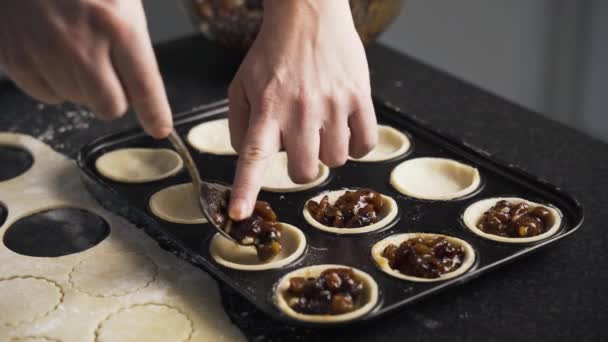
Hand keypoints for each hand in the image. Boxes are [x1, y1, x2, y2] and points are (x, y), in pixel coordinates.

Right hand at [0, 0, 171, 137]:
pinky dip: (54, 81)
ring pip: (78, 101)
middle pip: (110, 106)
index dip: (155, 113)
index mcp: (116, 24)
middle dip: (115, 97)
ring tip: (73, 48)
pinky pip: (47, 95)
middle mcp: (81, 44)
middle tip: (108, 72)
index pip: (144, 85)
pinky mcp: (15, 58)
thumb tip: (141, 90)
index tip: (160, 128)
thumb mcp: (121, 0)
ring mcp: (45, 53)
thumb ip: (132, 43)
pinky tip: (51, 52)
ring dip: (82, 85)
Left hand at [227, 0, 376, 219]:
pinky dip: (358, 146)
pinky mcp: (358, 97)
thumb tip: (248, 157)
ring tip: (323, 128)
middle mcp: (299, 110)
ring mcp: (332, 105)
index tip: (239, 215)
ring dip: (329, 153)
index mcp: (266, 108)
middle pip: (304, 171)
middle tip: (301, 146)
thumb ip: (239, 125)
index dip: (246, 190)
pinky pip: (366, 144)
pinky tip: (347, 129)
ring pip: (337, 160)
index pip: (252, 157)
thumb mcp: (240, 85)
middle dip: (302, 168)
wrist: (308, 15)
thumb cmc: (273, 52)